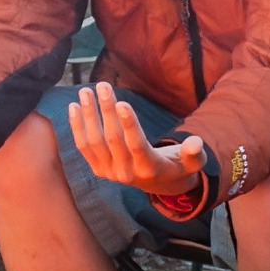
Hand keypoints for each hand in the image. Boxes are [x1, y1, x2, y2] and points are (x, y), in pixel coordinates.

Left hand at [68, 82, 207, 200]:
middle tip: (103, 86)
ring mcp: (109, 173)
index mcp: (148, 168)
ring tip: (85, 92)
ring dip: (88, 116)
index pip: (136, 145)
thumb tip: (196, 143)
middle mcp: (126, 173)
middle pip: (112, 139)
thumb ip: (194, 153)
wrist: (158, 184)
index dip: (129, 125)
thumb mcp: (191, 162)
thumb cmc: (176, 165)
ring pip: (94, 142)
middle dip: (106, 111)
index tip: (122, 103)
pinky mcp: (98, 169)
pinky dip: (77, 127)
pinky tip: (74, 107)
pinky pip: (84, 147)